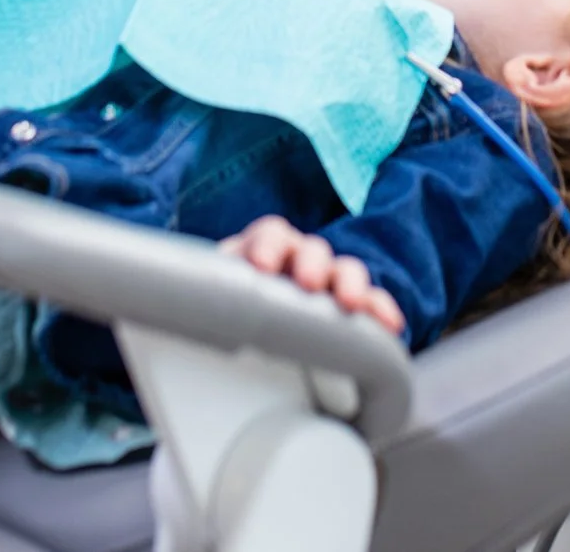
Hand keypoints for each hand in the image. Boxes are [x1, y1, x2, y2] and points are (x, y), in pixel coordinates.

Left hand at [222, 216, 405, 335]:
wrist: (243, 334)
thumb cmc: (229, 310)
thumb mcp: (214, 298)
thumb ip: (205, 295)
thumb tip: (179, 302)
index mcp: (263, 249)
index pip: (268, 234)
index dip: (266, 246)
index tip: (260, 267)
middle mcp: (299, 258)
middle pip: (310, 250)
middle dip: (310, 263)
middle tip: (307, 282)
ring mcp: (328, 281)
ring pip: (345, 271)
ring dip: (348, 284)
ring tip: (349, 304)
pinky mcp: (351, 308)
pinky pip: (372, 303)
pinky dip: (380, 311)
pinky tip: (390, 325)